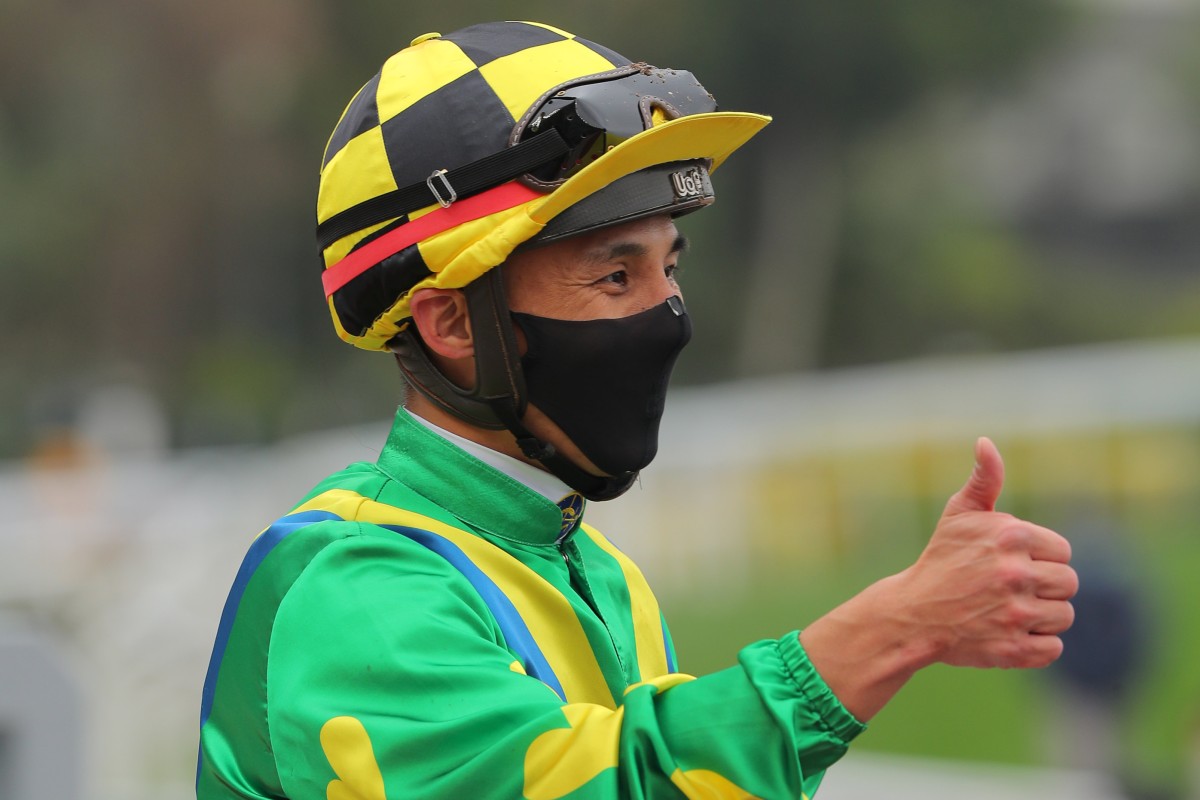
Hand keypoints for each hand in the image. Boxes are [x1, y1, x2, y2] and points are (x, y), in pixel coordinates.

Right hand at [800, 437, 1077, 720]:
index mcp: (1011, 536)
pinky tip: (1009, 632)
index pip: (1062, 551)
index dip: (1040, 558)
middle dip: (1043, 587)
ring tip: (1008, 611)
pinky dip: (1036, 645)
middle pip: (1068, 584)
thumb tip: (986, 443)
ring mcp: (1016, 613)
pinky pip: (1053, 648)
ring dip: (1041, 616)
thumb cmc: (941, 560)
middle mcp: (1017, 573)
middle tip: (1009, 590)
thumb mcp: (959, 515)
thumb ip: (984, 479)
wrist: (911, 614)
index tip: (1011, 564)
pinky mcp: (1014, 648)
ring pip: (1064, 616)